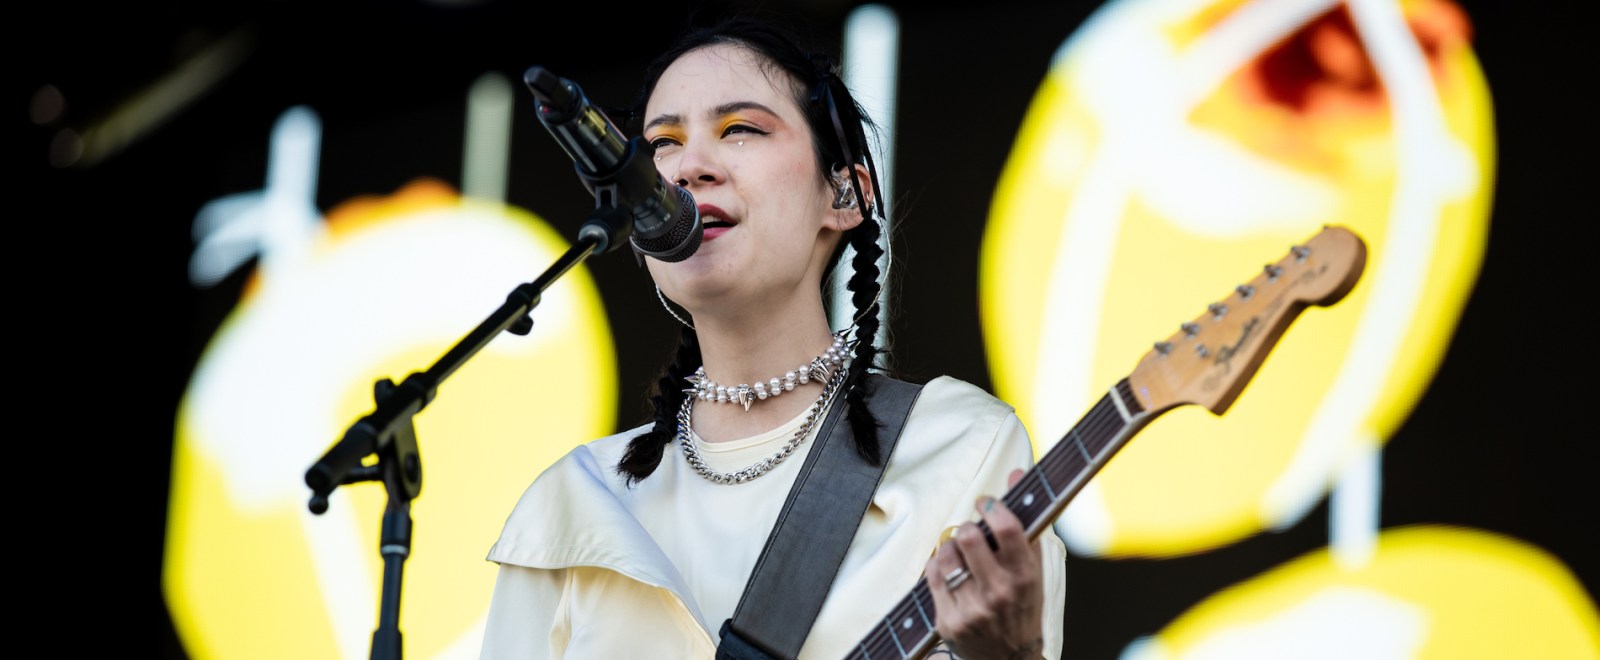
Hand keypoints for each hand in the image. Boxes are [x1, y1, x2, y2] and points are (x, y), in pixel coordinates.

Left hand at [924, 469, 1044, 658]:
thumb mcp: (1033, 567)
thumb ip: (1024, 521)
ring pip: (946, 553)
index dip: (991, 506)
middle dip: (968, 528)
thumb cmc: (1023, 605)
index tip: (985, 502)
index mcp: (1025, 576)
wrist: (1010, 658)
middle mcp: (999, 593)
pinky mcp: (948, 621)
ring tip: (963, 558)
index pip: (1006, 528)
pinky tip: (952, 574)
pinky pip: (932, 574)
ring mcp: (972, 609)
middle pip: (968, 536)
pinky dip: (940, 566)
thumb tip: (1017, 472)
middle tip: (973, 534)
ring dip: (951, 548)